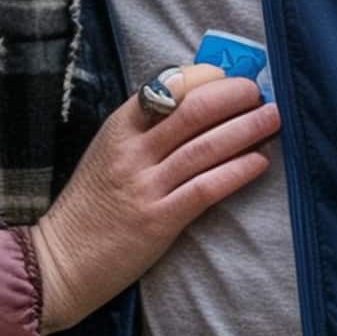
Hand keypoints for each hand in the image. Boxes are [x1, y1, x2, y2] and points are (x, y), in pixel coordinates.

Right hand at [26, 67, 279, 330]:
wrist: (62, 258)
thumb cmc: (91, 206)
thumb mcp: (108, 153)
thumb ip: (144, 131)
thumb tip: (197, 108)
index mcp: (119, 127)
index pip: (169, 86)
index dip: (208, 77)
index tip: (233, 77)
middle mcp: (132, 151)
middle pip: (194, 110)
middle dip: (235, 97)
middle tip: (261, 94)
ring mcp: (145, 185)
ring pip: (207, 146)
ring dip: (247, 129)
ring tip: (274, 119)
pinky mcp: (159, 219)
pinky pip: (206, 188)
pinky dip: (237, 171)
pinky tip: (260, 162)